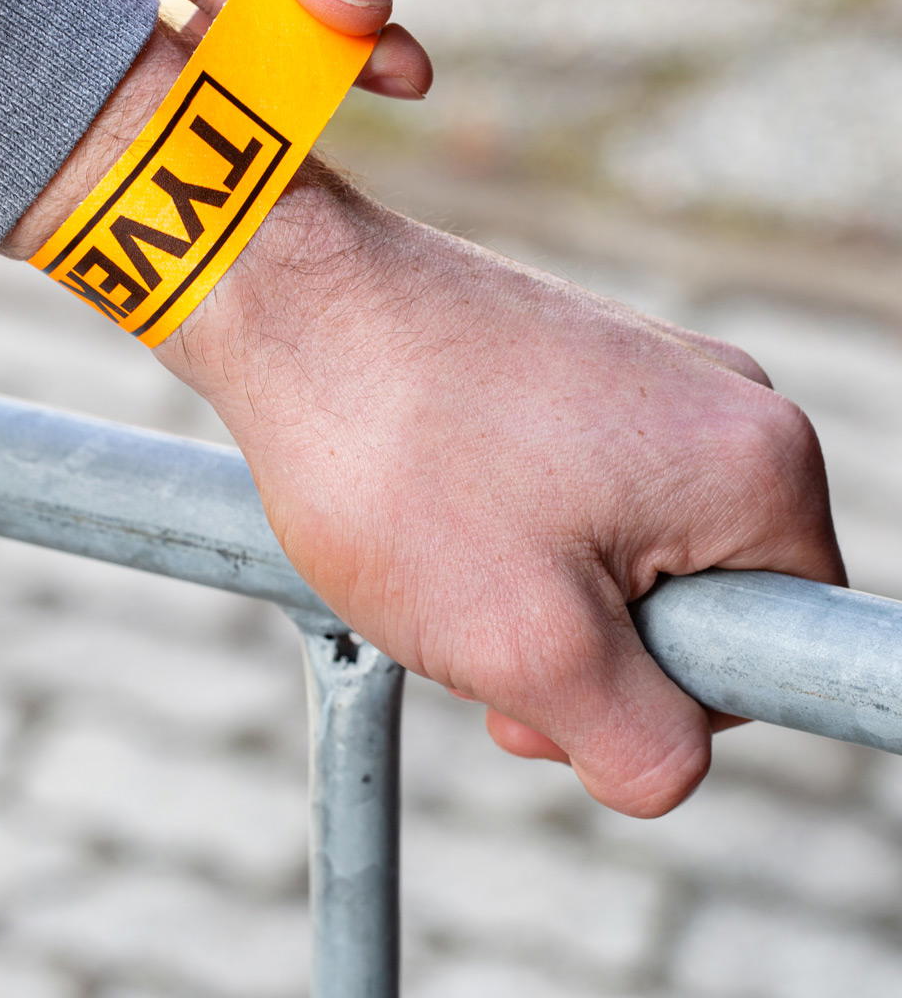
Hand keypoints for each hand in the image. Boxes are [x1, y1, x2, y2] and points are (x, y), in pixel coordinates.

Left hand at [3, 25, 843, 816]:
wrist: (288, 302)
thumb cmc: (396, 464)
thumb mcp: (528, 647)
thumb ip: (644, 742)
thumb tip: (674, 759)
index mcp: (756, 468)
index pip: (773, 651)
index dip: (660, 700)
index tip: (539, 675)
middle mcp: (723, 403)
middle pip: (693, 602)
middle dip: (583, 648)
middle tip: (469, 630)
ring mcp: (645, 373)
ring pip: (621, 553)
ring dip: (532, 592)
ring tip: (432, 556)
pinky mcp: (573, 364)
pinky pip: (574, 491)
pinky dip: (506, 532)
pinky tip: (426, 513)